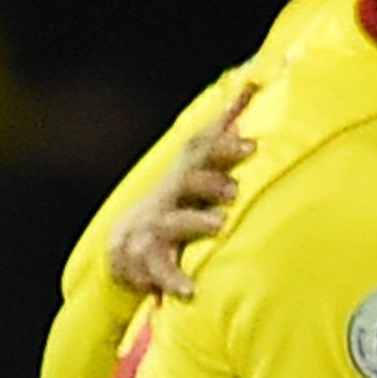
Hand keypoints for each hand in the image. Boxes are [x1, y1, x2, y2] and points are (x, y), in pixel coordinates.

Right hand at [112, 85, 256, 298]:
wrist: (125, 246)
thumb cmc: (176, 202)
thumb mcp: (197, 165)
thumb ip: (221, 132)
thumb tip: (249, 85)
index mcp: (184, 175)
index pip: (201, 152)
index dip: (223, 145)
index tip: (251, 144)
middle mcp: (167, 197)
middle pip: (187, 180)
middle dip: (210, 180)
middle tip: (235, 187)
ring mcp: (155, 227)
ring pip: (173, 221)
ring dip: (195, 221)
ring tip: (220, 223)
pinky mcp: (148, 260)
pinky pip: (161, 272)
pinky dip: (175, 281)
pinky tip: (190, 292)